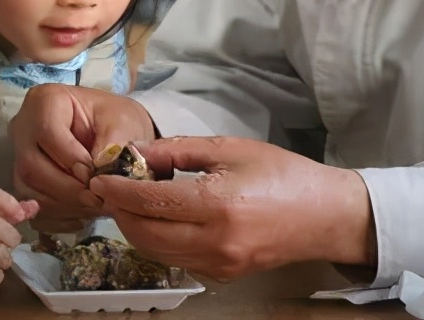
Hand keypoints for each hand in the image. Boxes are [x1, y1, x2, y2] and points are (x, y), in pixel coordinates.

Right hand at [10, 83, 156, 232]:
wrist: (113, 129)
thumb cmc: (116, 118)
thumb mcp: (122, 122)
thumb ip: (112, 144)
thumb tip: (99, 174)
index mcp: (44, 101)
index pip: (47, 133)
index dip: (71, 159)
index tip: (96, 175)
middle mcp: (23, 128)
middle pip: (32, 165)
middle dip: (67, 188)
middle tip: (97, 199)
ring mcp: (19, 155)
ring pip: (29, 188)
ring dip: (64, 204)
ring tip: (95, 205)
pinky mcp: (24, 179)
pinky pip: (33, 203)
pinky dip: (59, 213)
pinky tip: (84, 211)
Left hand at [89, 136, 375, 279]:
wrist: (324, 215)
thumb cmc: (282, 173)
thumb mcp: (230, 149)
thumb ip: (178, 152)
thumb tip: (135, 153)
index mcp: (216, 203)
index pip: (149, 201)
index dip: (117, 190)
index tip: (99, 177)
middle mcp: (213, 241)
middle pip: (144, 233)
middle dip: (120, 211)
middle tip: (111, 189)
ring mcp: (217, 264)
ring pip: (155, 252)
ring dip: (136, 228)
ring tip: (133, 202)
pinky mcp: (222, 275)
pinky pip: (176, 260)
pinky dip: (159, 241)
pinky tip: (162, 219)